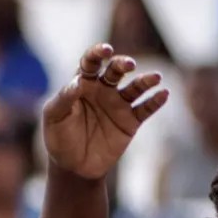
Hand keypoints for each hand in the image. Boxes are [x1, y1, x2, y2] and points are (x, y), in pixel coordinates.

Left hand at [41, 43, 169, 181]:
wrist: (73, 166)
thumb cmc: (59, 138)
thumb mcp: (54, 118)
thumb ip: (64, 99)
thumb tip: (78, 82)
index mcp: (82, 84)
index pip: (91, 63)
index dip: (97, 53)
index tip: (105, 50)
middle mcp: (103, 90)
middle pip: (116, 71)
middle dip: (123, 64)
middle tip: (128, 65)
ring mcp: (119, 104)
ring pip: (135, 87)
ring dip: (146, 81)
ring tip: (155, 77)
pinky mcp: (131, 121)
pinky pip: (146, 108)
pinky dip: (155, 101)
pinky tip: (163, 94)